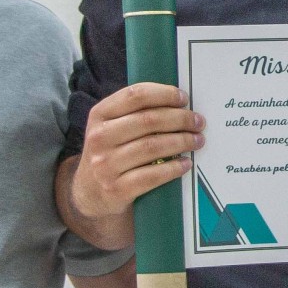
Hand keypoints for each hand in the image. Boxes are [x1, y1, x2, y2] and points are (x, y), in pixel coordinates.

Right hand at [65, 83, 202, 243]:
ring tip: (197, 141)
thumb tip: (178, 102)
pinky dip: (173, 168)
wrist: (89, 192)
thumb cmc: (109, 152)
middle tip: (198, 122)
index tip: (184, 99)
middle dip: (180, 119)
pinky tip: (185, 164)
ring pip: (153, 146)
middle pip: (148, 120)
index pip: (135, 95)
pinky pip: (152, 176)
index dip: (164, 94)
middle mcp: (99, 137)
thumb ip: (134, 112)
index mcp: (99, 115)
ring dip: (182, 142)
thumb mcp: (110, 127)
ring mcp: (106, 164)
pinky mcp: (116, 189)